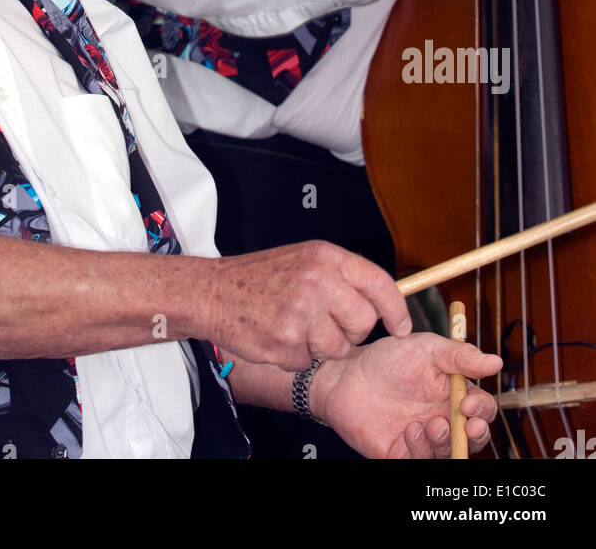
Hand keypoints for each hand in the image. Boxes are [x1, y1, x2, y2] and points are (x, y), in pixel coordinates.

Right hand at [206, 239, 410, 368]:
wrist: (215, 292)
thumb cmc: (262, 277)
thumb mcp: (305, 259)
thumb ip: (341, 276)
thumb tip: (382, 301)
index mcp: (325, 257)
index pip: (379, 283)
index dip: (396, 309)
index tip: (402, 327)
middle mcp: (317, 281)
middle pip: (363, 322)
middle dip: (350, 330)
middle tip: (324, 322)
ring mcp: (301, 312)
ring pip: (338, 348)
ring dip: (321, 346)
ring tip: (296, 326)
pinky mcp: (286, 341)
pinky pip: (310, 362)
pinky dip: (297, 356)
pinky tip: (279, 336)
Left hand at [310, 332, 502, 458]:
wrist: (346, 375)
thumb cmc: (387, 358)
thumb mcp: (426, 349)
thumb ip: (459, 356)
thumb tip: (495, 362)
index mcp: (452, 394)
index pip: (482, 409)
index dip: (482, 410)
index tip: (469, 403)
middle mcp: (443, 418)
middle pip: (474, 438)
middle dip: (477, 435)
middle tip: (467, 425)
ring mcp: (424, 438)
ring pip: (450, 453)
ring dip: (446, 442)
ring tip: (431, 424)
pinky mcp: (403, 454)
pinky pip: (421, 461)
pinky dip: (422, 450)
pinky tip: (410, 431)